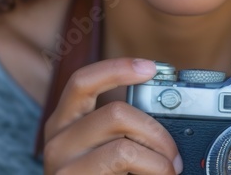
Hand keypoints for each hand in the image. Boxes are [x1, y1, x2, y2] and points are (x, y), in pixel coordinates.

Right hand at [42, 57, 183, 173]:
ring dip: (157, 155)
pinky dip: (152, 167)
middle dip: (157, 130)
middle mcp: (57, 140)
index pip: (83, 81)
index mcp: (64, 124)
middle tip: (173, 154)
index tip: (151, 67)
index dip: (117, 68)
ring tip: (167, 171)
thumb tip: (166, 119)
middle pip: (115, 111)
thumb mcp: (106, 153)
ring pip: (122, 138)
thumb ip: (123, 132)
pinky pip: (122, 157)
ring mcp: (62, 164)